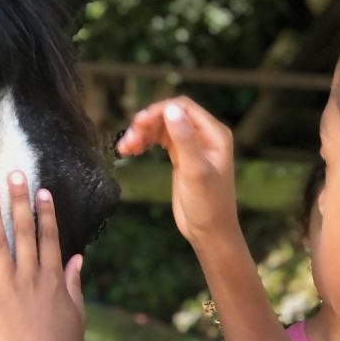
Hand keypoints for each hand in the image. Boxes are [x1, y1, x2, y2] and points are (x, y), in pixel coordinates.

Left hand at [0, 171, 84, 340]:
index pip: (50, 236)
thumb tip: (77, 258)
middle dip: (20, 200)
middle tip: (15, 174)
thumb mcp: (77, 313)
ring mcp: (8, 285)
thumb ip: (73, 283)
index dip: (46, 211)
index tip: (42, 190)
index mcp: (54, 278)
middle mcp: (31, 276)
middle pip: (26, 231)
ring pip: (1, 242)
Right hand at [116, 96, 240, 246]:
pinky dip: (145, 143)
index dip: (159, 111)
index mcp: (214, 134)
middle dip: (147, 124)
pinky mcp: (180, 158)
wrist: (209, 232)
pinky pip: (160, 142)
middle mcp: (204, 136)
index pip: (184, 108)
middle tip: (128, 140)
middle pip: (170, 116)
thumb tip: (170, 110)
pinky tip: (130, 151)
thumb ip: (184, 140)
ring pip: (162, 129)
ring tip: (125, 148)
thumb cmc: (208, 205)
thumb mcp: (195, 171)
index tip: (138, 123)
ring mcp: (192, 146)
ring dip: (142, 134)